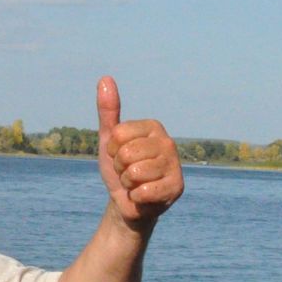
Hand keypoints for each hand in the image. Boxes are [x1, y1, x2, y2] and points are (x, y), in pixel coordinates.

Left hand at [95, 77, 182, 229]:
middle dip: (120, 169)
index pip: (117, 135)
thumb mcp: (109, 140)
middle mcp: (168, 142)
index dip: (112, 151)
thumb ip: (108, 111)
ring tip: (136, 184)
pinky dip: (136, 197)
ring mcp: (174, 165)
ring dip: (128, 184)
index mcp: (153, 126)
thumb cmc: (120, 168)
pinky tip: (144, 196)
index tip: (119, 157)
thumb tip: (105, 79)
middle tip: (128, 173)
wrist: (128, 202)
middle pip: (126, 154)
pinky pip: (143, 191)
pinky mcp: (176, 187)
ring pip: (134, 173)